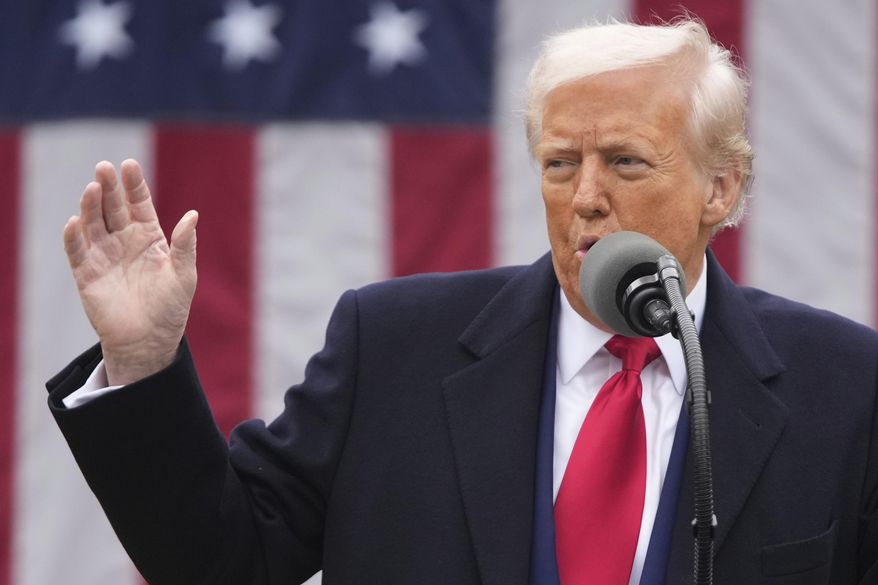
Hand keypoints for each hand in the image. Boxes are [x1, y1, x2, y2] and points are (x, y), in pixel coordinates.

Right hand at [63, 159, 197, 385]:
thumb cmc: (171, 308)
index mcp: (149, 236)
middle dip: (108, 187)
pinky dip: (74, 236)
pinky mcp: (86, 273)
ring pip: (93, 223)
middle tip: (104, 168)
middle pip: (112, 207)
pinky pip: (76, 251)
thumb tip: (193, 214)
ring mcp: (103, 255)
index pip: (139, 204)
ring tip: (92, 189)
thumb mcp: (183, 275)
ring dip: (90, 206)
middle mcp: (123, 240)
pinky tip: (75, 222)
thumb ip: (185, 245)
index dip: (134, 185)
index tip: (130, 165)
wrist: (149, 341)